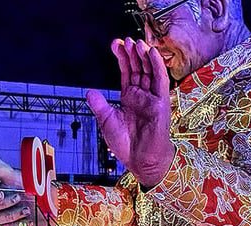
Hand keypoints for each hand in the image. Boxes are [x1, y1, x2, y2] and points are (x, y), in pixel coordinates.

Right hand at [0, 157, 48, 225]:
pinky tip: (29, 219)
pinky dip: (18, 225)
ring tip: (26, 209)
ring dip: (11, 215)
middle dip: (3, 204)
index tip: (0, 193)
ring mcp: (2, 220)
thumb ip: (3, 169)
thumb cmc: (35, 188)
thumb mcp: (19, 177)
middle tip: (18, 197)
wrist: (51, 203)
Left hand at [86, 38, 174, 188]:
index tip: (115, 44)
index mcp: (130, 98)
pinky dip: (157, 66)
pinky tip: (152, 54)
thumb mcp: (107, 120)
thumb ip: (99, 104)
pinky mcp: (161, 103)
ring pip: (149, 72)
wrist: (140, 160)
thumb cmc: (126, 145)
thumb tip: (89, 91)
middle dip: (132, 54)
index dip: (122, 58)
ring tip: (137, 43)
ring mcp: (152, 98)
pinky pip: (160, 81)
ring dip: (144, 56)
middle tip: (125, 40)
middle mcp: (142, 96)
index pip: (126, 72)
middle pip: (138, 68)